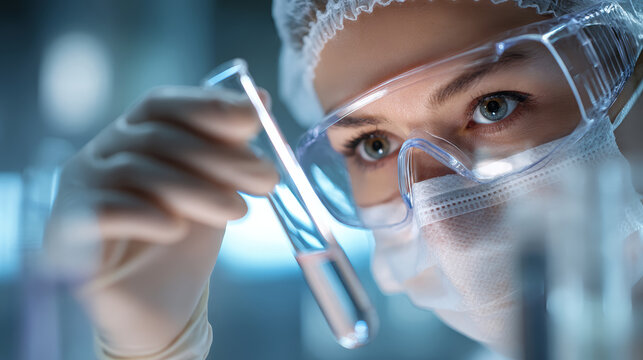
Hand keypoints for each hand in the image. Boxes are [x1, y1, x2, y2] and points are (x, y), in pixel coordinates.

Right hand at [44, 86, 278, 356]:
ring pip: (136, 171)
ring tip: (237, 211)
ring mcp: (81, 187)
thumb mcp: (216, 188)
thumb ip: (229, 148)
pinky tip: (176, 229)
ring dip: (196, 189)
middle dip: (219, 156)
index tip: (253, 119)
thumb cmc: (187, 240)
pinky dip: (146, 215)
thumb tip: (260, 99)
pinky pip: (105, 210)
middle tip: (266, 179)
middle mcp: (102, 153)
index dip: (207, 106)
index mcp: (134, 136)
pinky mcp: (67, 229)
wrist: (162, 304)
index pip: (162, 104)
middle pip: (158, 137)